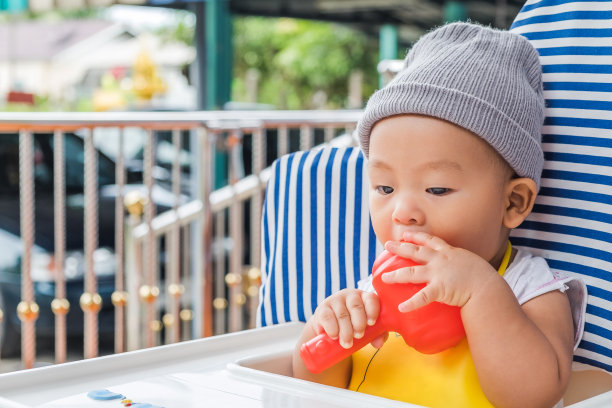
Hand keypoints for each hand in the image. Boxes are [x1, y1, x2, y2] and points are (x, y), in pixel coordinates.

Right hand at [310, 288, 386, 348]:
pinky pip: (327, 317)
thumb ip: (376, 335)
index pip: (371, 298)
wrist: (331, 330)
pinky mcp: (322, 308)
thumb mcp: (367, 330)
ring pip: (342, 314)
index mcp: (364, 298)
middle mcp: (350, 296)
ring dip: (346, 330)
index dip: (372, 310)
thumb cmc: (353, 327)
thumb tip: (378, 343)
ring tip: (347, 343)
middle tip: (359, 336)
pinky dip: (332, 328)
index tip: (371, 323)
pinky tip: (335, 336)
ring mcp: (335, 300)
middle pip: (356, 306)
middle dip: (358, 323)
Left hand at [381, 231, 496, 312]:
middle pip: (416, 251)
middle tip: (387, 245)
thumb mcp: (471, 264)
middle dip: (400, 247)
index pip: (430, 241)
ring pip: (411, 272)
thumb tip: (457, 273)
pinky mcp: (439, 289)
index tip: (405, 234)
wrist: (489, 287)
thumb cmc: (485, 279)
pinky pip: (422, 297)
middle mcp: (441, 260)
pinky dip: (411, 303)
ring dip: (396, 275)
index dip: (416, 236)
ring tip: (384, 278)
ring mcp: (438, 273)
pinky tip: (402, 308)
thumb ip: (461, 266)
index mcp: (449, 253)